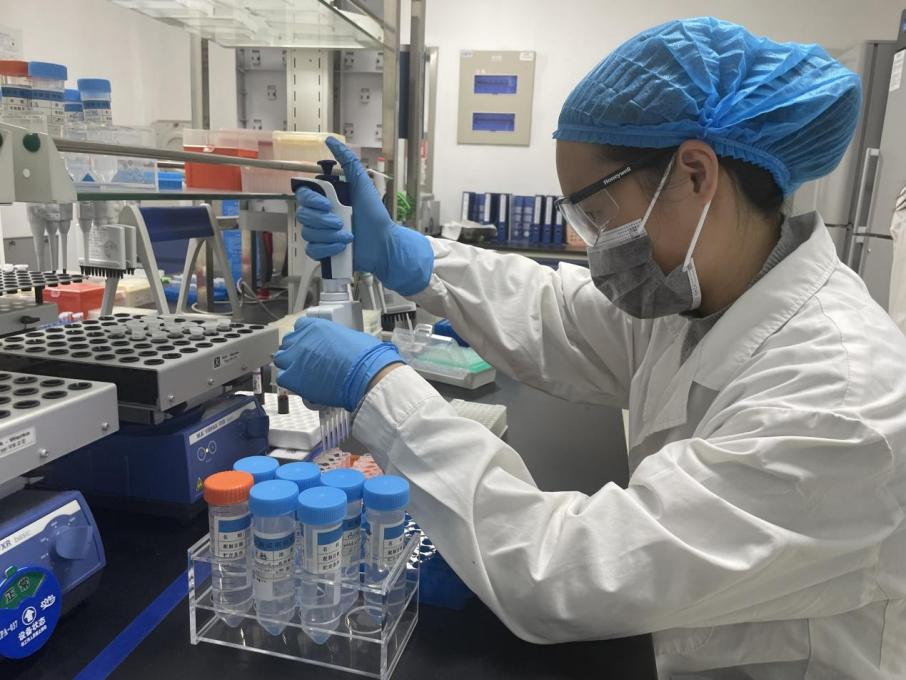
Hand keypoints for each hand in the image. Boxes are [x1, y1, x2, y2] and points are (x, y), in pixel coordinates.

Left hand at [274, 317, 402, 410]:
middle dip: (295, 351)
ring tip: (302, 374)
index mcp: (315, 326)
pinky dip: (290, 381)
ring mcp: (295, 358)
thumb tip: (336, 345)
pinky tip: (302, 384)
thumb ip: (335, 338)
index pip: (299, 327)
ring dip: (289, 365)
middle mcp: (302, 339)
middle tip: (306, 361)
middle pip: (288, 343)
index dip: (303, 338)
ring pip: (281, 359)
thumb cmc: (365, 356)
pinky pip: (282, 378)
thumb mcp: (350, 336)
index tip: (308, 345)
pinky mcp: (293, 377)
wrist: (364, 373)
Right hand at [294, 137, 434, 295]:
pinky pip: (312, 251)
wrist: (384, 243)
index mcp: (327, 199)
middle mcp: (322, 216)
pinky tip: (342, 246)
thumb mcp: (362, 184)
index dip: (311, 201)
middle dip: (323, 220)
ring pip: (307, 233)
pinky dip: (326, 249)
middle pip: (303, 215)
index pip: (303, 196)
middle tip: (341, 222)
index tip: (327, 204)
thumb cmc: (374, 215)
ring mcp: (321, 235)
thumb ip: (348, 161)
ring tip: (348, 236)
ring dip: (328, 235)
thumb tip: (331, 141)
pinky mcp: (324, 253)